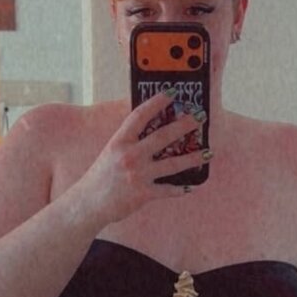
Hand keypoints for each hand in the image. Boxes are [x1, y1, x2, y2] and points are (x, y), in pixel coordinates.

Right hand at [77, 91, 206, 225]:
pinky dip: (181, 188)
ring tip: (208, 152)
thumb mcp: (111, 152)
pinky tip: (192, 185)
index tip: (173, 92)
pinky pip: (168, 190)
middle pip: (163, 136)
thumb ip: (129, 141)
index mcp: (120, 141)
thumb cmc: (101, 177)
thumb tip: (153, 129)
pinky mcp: (143, 194)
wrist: (88, 203)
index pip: (140, 115)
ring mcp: (138, 175)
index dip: (157, 101)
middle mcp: (130, 156)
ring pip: (173, 164)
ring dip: (193, 157)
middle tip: (200, 117)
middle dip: (185, 125)